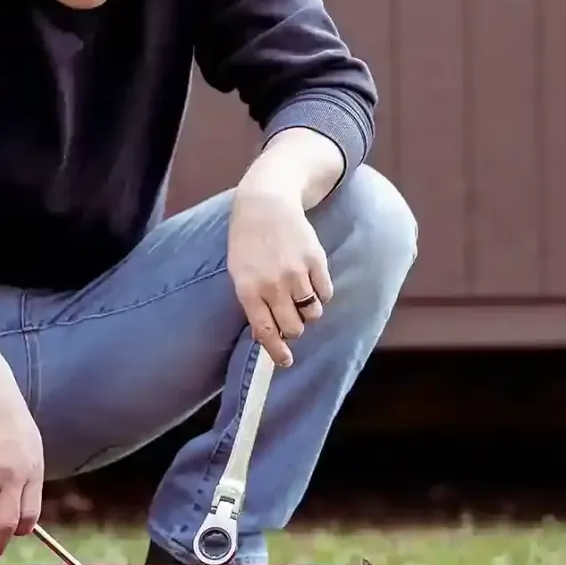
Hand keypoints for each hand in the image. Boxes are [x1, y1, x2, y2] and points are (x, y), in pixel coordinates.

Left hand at [227, 179, 332, 367]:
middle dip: (293, 330)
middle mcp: (273, 285)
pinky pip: (326, 293)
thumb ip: (252, 302)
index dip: (277, 351)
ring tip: (301, 297)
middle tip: (291, 321)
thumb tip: (266, 333)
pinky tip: (311, 282)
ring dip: (308, 312)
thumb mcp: (239, 272)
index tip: (286, 361)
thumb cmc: (248, 241)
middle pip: (293, 327)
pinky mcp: (316, 261)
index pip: (265, 331)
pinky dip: (321, 294)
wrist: (265, 203)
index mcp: (248, 290)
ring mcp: (296, 273)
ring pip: (312, 313)